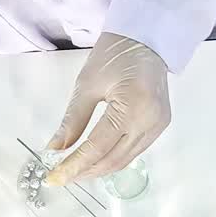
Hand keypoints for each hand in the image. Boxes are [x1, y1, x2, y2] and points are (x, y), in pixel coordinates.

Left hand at [45, 33, 169, 185]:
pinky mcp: (160, 126)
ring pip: (124, 160)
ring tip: (75, 171)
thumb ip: (71, 122)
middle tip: (61, 177)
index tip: (55, 177)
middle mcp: (150, 120)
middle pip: (113, 159)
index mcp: (133, 106)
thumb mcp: (87, 85)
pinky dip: (113, 159)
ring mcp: (158, 125)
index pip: (98, 147)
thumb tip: (54, 149)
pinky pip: (134, 151)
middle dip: (85, 172)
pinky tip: (95, 160)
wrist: (145, 39)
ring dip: (98, 169)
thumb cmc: (116, 53)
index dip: (74, 165)